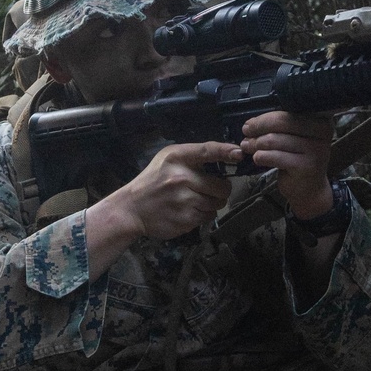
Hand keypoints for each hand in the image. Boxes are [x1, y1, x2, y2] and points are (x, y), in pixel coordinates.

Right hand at [104, 140, 240, 242]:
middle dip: (220, 190)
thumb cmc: (153, 181)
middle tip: (210, 190)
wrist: (131, 209)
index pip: (207, 150)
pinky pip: (208, 217)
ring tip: (195, 201)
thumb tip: (227, 156)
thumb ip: (193, 158)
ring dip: (212, 203)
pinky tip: (188, 211)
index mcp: (176, 158)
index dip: (226, 151)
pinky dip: (203, 215)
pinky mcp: (185, 220)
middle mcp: (181, 178)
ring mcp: (184, 200)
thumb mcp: (167, 159)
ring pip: (217, 204)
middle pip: (221, 186)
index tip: (239, 153)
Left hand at [240, 111, 333, 219]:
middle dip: (258, 129)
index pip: (286, 113)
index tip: (249, 125)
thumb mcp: (293, 139)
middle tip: (245, 135)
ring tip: (247, 148)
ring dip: (256, 144)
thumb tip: (251, 124)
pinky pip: (275, 157)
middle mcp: (321, 132)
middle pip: (281, 123)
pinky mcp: (306, 166)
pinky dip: (261, 156)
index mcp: (319, 120)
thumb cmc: (298, 160)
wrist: (310, 190)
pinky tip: (257, 159)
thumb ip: (278, 128)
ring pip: (275, 140)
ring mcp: (315, 150)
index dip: (264, 118)